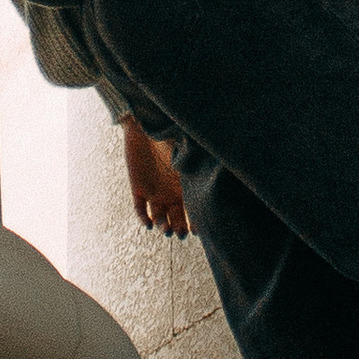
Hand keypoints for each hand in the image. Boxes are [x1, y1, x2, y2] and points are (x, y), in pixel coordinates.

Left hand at [122, 120, 189, 235]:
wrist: (146, 124)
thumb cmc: (170, 134)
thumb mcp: (188, 149)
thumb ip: (199, 161)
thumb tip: (221, 164)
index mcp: (185, 186)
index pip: (191, 210)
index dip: (195, 222)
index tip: (198, 230)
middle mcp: (170, 193)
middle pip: (175, 219)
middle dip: (178, 229)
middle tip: (180, 234)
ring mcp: (153, 192)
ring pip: (158, 217)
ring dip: (162, 226)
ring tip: (166, 229)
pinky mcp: (137, 187)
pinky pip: (139, 208)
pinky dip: (143, 218)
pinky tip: (148, 224)